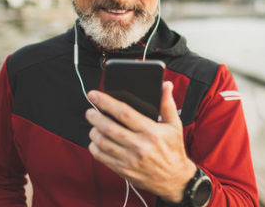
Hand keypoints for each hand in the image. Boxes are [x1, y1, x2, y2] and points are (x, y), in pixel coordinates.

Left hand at [85, 81, 195, 202]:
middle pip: (109, 127)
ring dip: (94, 131)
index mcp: (152, 132)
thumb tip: (165, 85)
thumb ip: (167, 104)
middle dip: (95, 116)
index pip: (124, 113)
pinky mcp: (124, 170)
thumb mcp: (175, 126)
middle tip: (90, 111)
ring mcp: (130, 160)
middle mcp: (140, 146)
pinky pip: (102, 157)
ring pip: (103, 142)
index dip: (106, 102)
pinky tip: (96, 140)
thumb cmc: (173, 150)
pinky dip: (94, 147)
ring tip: (94, 125)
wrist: (174, 179)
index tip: (95, 95)